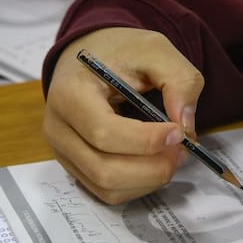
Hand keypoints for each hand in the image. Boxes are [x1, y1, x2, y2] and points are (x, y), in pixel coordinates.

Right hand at [44, 28, 203, 203]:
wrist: (92, 57)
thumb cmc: (119, 52)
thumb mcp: (155, 49)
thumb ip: (179, 79)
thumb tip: (185, 124)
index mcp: (69, 94)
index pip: (104, 133)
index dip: (146, 141)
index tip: (178, 132)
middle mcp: (58, 128)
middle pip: (105, 169)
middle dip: (152, 167)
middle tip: (182, 150)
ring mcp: (63, 152)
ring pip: (107, 187)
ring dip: (148, 180)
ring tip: (172, 156)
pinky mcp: (76, 167)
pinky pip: (107, 192)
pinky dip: (138, 186)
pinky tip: (155, 164)